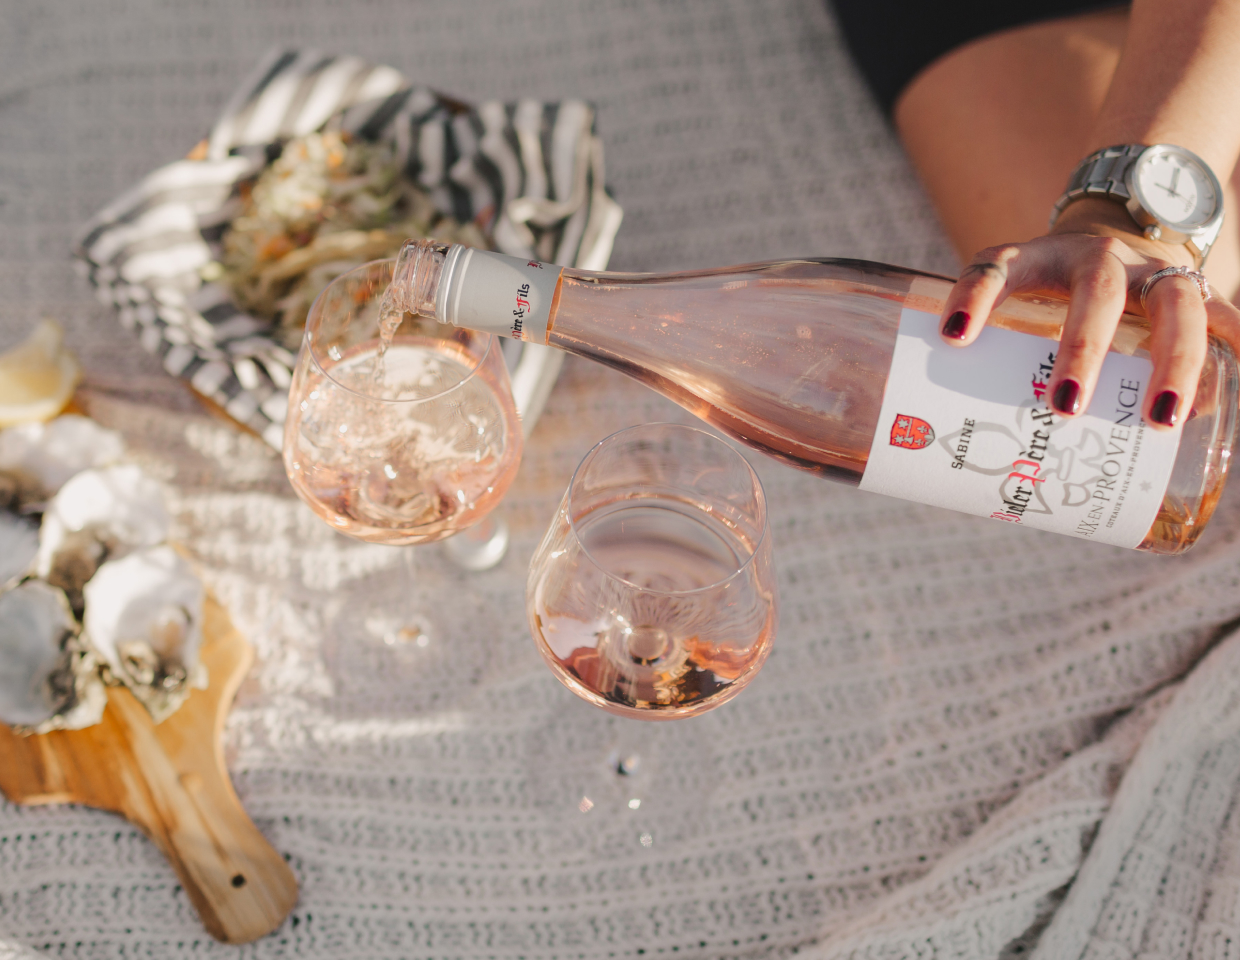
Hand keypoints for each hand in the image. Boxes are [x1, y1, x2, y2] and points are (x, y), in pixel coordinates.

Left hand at [939, 198, 1239, 428]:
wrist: (1115, 239)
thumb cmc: (1045, 302)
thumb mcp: (1010, 315)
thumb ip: (985, 367)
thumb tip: (948, 470)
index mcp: (1035, 259)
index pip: (995, 267)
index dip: (974, 297)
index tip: (952, 336)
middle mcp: (1095, 258)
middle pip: (1095, 293)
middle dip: (1083, 349)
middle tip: (1065, 406)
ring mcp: (1152, 271)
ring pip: (1173, 304)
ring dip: (1172, 362)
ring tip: (1159, 420)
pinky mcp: (1195, 289)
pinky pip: (1225, 317)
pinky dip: (1235, 345)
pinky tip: (1228, 390)